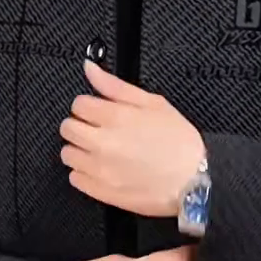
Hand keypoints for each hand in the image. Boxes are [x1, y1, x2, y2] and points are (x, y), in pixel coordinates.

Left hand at [59, 59, 205, 216]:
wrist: (193, 183)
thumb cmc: (180, 144)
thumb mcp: (153, 104)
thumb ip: (116, 86)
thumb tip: (91, 69)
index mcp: (116, 117)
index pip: (78, 104)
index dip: (89, 106)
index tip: (99, 112)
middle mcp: (102, 142)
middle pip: (67, 128)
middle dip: (80, 125)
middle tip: (98, 131)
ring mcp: (99, 169)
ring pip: (67, 154)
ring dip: (79, 150)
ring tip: (100, 152)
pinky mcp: (100, 191)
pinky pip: (74, 178)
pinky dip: (83, 172)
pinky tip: (102, 169)